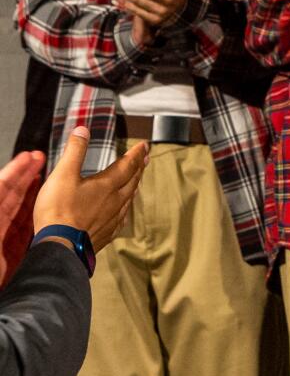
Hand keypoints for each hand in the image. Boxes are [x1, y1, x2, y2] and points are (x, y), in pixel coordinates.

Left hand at [0, 151, 44, 281]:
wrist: (2, 303)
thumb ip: (2, 202)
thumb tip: (2, 187)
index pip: (2, 189)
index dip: (16, 172)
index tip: (30, 156)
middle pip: (12, 196)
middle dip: (26, 176)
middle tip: (41, 158)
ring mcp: (5, 240)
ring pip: (22, 210)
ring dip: (34, 192)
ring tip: (47, 175)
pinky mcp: (17, 253)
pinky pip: (30, 228)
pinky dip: (39, 214)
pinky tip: (49, 206)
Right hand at [33, 127, 148, 250]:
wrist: (60, 245)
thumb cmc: (59, 210)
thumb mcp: (63, 175)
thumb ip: (75, 151)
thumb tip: (82, 130)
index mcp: (107, 185)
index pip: (127, 165)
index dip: (136, 153)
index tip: (145, 145)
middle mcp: (115, 201)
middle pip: (132, 181)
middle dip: (139, 167)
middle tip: (145, 159)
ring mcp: (113, 219)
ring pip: (129, 199)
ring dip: (134, 186)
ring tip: (136, 180)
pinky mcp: (106, 233)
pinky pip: (121, 217)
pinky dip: (125, 207)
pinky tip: (122, 210)